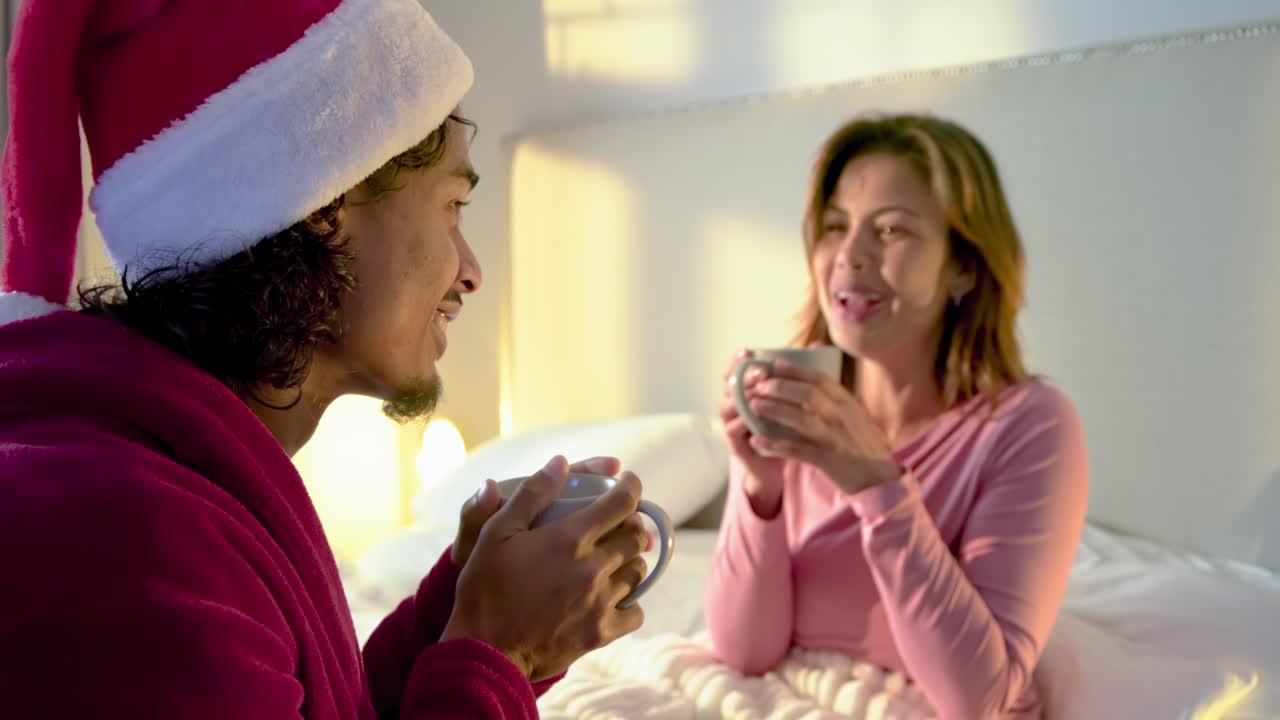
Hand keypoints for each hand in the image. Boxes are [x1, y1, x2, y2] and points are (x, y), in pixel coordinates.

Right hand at [442, 456, 648, 680]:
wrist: (484, 652)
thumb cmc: (485, 588)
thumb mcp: (496, 533)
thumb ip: (532, 494)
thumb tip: (562, 462)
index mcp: (569, 538)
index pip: (621, 502)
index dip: (631, 487)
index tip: (629, 483)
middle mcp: (592, 567)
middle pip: (635, 537)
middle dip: (630, 526)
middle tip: (616, 526)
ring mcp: (600, 602)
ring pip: (638, 572)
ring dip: (629, 562)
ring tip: (612, 561)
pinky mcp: (601, 632)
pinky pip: (635, 611)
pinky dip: (629, 602)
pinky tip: (612, 598)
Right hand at [720, 349, 786, 515]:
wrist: (783, 466)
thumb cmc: (788, 430)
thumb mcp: (795, 400)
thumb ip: (801, 373)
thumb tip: (816, 344)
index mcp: (747, 393)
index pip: (734, 371)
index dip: (736, 360)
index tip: (748, 351)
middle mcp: (735, 407)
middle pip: (729, 385)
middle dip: (744, 376)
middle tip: (761, 372)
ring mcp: (732, 426)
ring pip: (728, 406)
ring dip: (742, 398)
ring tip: (759, 392)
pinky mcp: (736, 445)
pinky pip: (732, 430)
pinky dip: (742, 422)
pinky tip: (754, 417)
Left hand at [745, 355, 901, 494]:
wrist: (880, 478)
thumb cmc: (864, 445)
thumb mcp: (856, 416)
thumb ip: (837, 399)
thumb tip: (813, 381)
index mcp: (848, 403)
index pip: (820, 379)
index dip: (795, 370)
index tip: (776, 364)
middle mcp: (842, 416)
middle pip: (807, 394)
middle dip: (780, 387)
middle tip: (759, 385)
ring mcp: (834, 437)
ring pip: (800, 418)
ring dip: (774, 410)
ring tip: (754, 405)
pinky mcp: (827, 459)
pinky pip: (796, 449)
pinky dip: (775, 444)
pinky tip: (757, 440)